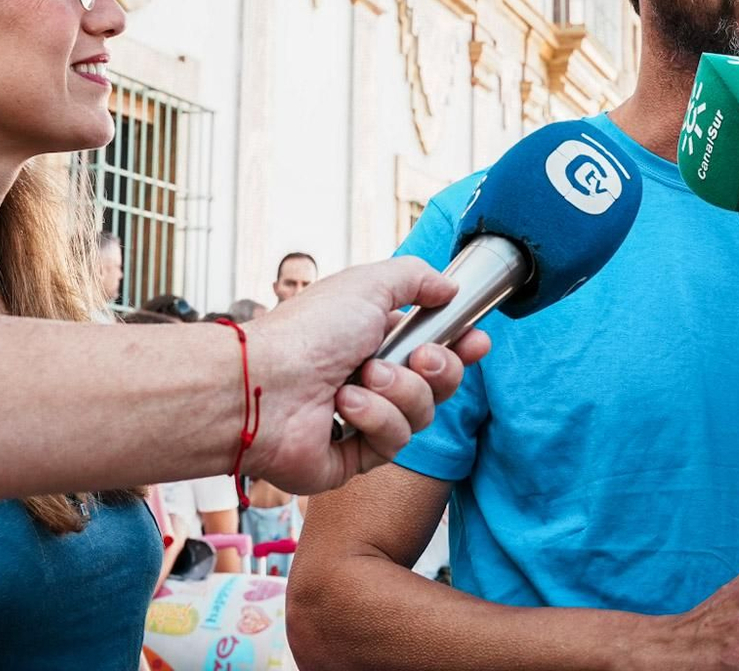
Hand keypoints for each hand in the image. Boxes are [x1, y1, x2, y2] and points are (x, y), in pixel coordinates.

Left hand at [243, 257, 489, 493]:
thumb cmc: (308, 331)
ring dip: (398, 393)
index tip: (476, 339)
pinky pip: (393, 444)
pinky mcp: (352, 459)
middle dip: (439, 369)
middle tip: (420, 357)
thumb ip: (416, 278)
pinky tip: (343, 407)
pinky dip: (374, 420)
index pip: (435, 346)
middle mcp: (370, 379)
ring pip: (421, 415)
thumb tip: (448, 288)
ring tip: (361, 379)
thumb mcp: (368, 285)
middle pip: (438, 384)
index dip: (461, 346)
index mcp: (373, 339)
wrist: (263, 384)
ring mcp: (362, 420)